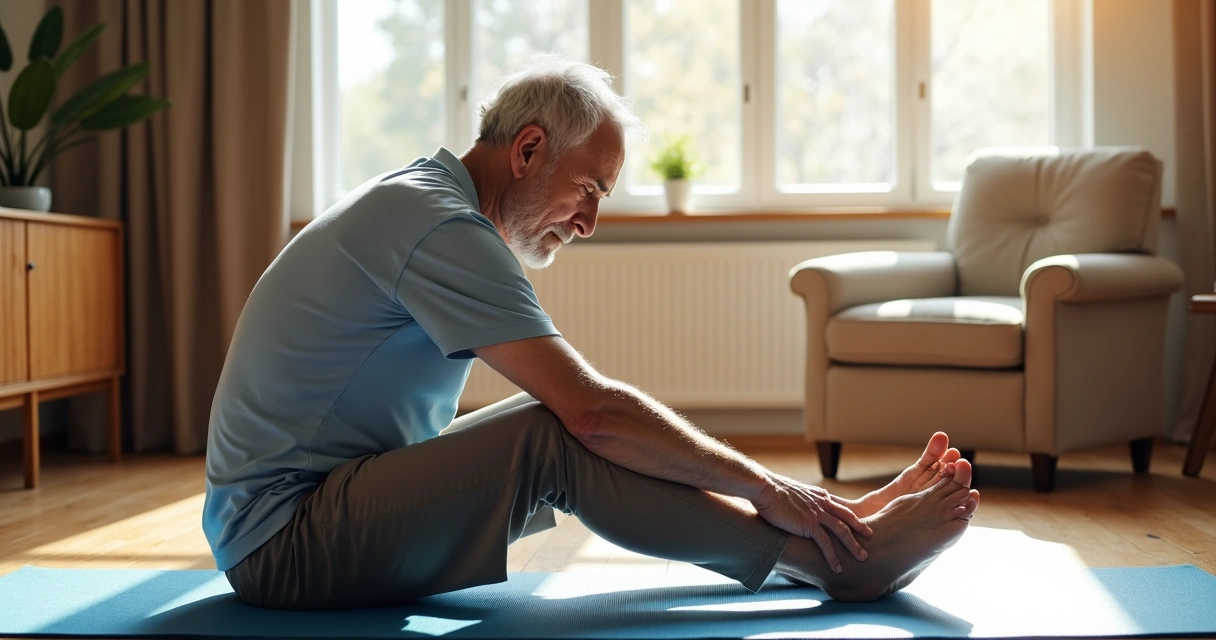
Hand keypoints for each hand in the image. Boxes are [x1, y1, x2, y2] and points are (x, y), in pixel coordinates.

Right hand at [752, 473, 871, 572]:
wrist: (765, 488)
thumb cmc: (771, 490)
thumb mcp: (791, 492)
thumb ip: (799, 501)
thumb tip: (795, 507)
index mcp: (819, 495)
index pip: (839, 506)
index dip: (850, 515)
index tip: (859, 522)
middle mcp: (822, 503)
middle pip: (847, 517)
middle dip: (860, 528)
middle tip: (870, 537)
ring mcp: (817, 514)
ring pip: (842, 531)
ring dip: (853, 545)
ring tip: (862, 557)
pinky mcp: (809, 524)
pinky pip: (826, 543)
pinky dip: (833, 556)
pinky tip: (837, 567)